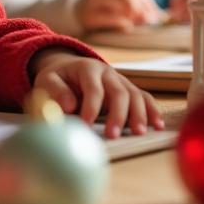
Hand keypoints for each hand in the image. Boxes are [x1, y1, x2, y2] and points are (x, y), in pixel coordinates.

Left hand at [28, 48, 162, 137]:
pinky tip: (156, 125)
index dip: (92, 106)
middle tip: (114, 135)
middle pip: (120, 92)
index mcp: (88, 68)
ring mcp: (121, 81)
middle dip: (119, 114)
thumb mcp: (47, 80)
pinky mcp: (129, 90)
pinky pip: (144, 98)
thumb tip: (69, 107)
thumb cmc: (57, 78)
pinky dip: (152, 111)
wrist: (69, 68)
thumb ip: (55, 91)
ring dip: (139, 114)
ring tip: (139, 133)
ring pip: (136, 95)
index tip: (87, 125)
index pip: (94, 88)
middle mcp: (109, 73)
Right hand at [77, 0, 162, 31]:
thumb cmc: (105, 5)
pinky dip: (118, 21)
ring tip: (138, 20)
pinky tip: (128, 27)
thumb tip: (160, 17)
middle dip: (138, 4)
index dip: (148, 2)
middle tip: (148, 18)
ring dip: (129, 10)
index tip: (158, 16)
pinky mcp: (87, 15)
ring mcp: (93, 1)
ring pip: (112, 0)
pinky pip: (103, 17)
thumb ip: (138, 5)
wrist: (74, 8)